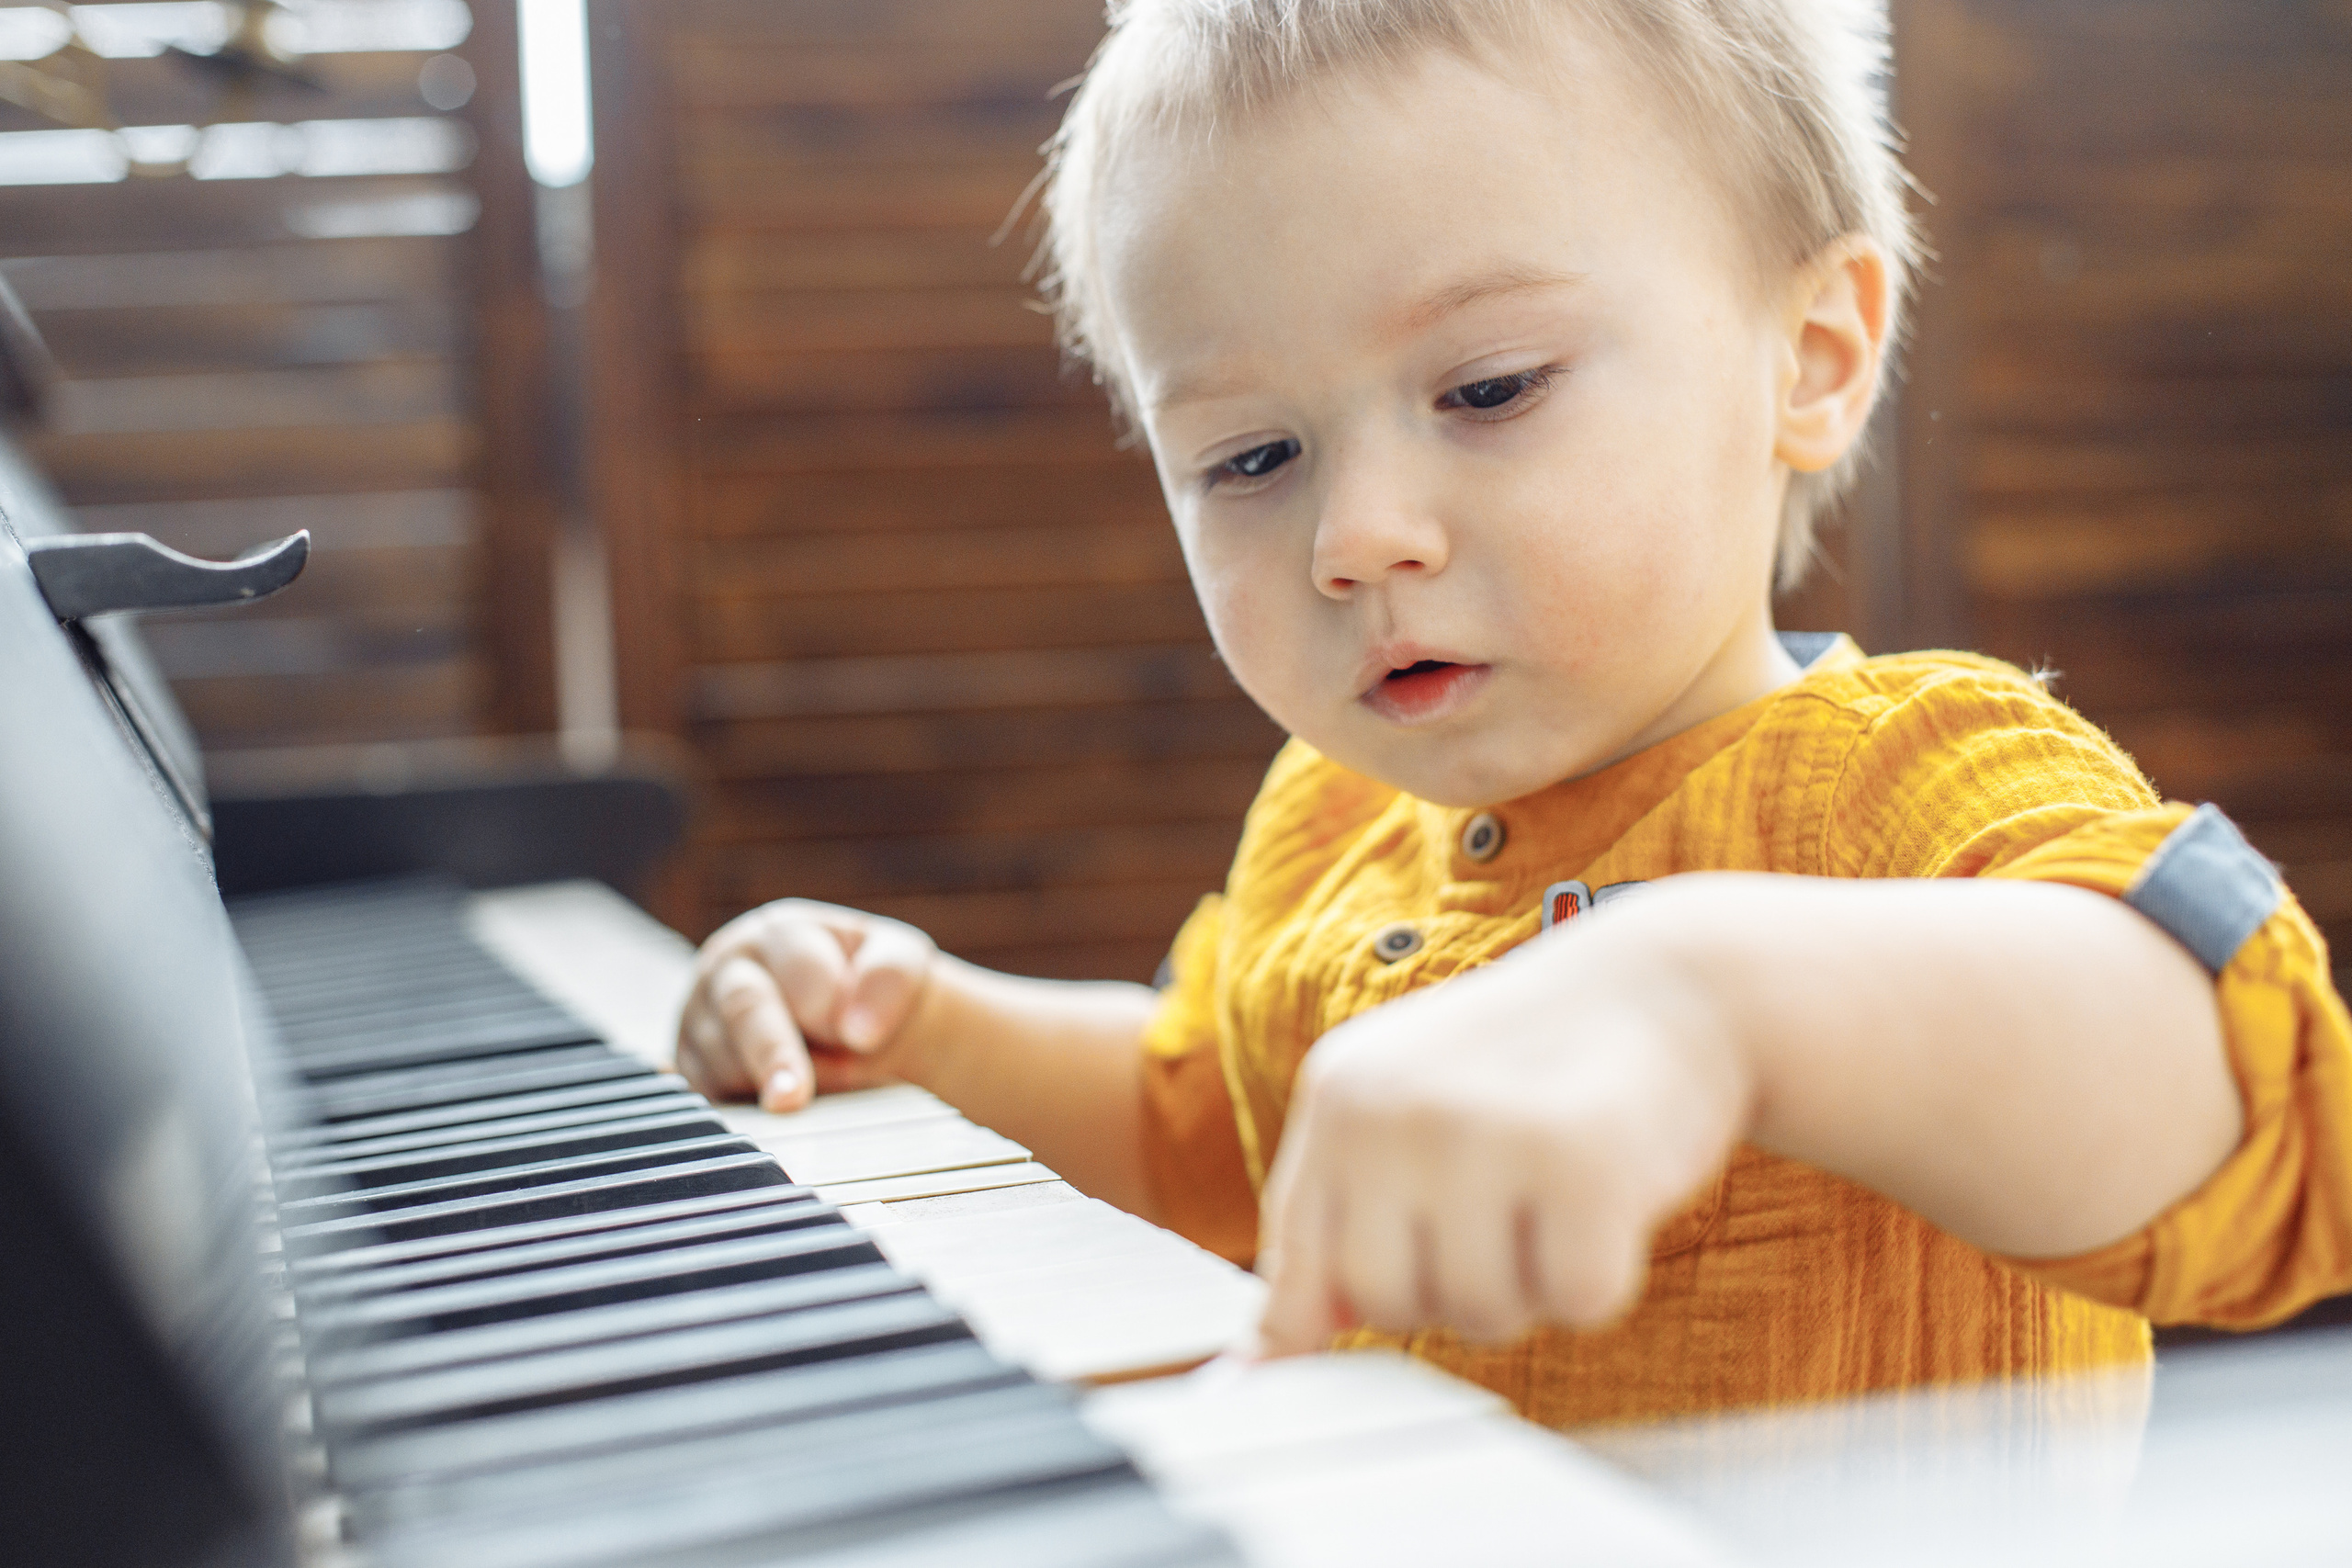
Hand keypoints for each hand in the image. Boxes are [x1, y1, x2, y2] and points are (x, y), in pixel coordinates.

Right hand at [676, 899, 938, 1111]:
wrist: (856, 1025)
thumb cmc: (871, 988)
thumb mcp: (899, 962)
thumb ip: (888, 977)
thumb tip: (858, 1030)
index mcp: (779, 933)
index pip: (796, 967)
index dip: (830, 1006)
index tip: (859, 1037)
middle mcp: (728, 968)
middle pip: (743, 1008)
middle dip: (774, 1054)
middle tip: (794, 1097)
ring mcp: (700, 1018)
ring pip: (722, 1060)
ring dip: (772, 1085)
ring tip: (817, 1088)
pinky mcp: (690, 1069)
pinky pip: (705, 1097)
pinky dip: (743, 1111)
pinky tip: (773, 1109)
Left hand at [1253, 924, 1752, 1354]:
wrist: (1666, 986)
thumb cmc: (1528, 1072)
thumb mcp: (1406, 1115)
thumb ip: (1333, 1226)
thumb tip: (1259, 1367)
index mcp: (1339, 1095)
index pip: (1295, 1266)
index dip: (1338, 1315)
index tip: (1382, 1316)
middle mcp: (1395, 1109)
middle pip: (1386, 1305)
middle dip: (1450, 1293)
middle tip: (1504, 1219)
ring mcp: (1484, 1133)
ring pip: (1481, 1316)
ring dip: (1530, 1288)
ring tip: (1554, 1198)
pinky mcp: (1583, 1165)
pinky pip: (1577, 1304)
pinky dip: (1603, 1279)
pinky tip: (1611, 1202)